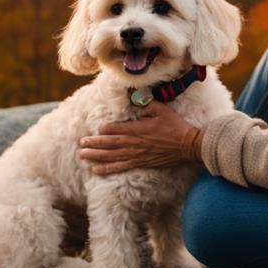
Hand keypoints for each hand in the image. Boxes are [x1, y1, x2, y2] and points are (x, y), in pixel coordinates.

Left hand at [78, 101, 202, 175]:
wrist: (187, 145)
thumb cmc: (175, 126)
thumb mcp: (162, 110)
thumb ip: (147, 104)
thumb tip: (136, 97)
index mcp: (138, 128)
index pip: (116, 129)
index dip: (105, 130)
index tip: (96, 130)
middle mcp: (134, 142)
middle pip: (110, 143)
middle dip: (94, 143)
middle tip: (80, 144)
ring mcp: (136, 154)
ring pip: (111, 156)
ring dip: (96, 156)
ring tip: (83, 155)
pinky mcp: (140, 163)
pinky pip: (120, 167)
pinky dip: (107, 169)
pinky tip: (96, 170)